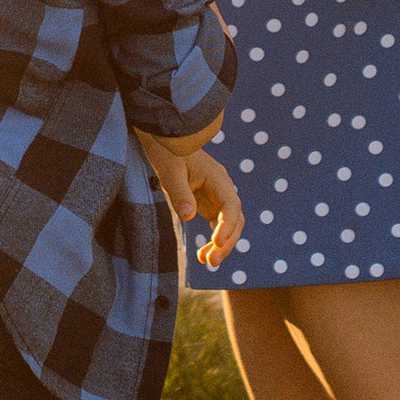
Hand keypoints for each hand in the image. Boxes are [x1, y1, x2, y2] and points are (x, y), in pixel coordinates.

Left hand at [136, 127, 242, 265]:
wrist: (164, 137)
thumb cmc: (167, 150)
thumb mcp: (169, 171)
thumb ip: (179, 193)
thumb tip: (189, 217)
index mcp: (217, 177)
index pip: (231, 206)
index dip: (227, 226)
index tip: (217, 243)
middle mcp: (222, 187)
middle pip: (235, 219)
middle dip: (227, 242)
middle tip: (211, 262)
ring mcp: (217, 195)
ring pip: (229, 225)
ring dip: (221, 244)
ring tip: (207, 262)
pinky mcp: (208, 202)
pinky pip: (217, 224)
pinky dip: (213, 240)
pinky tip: (202, 255)